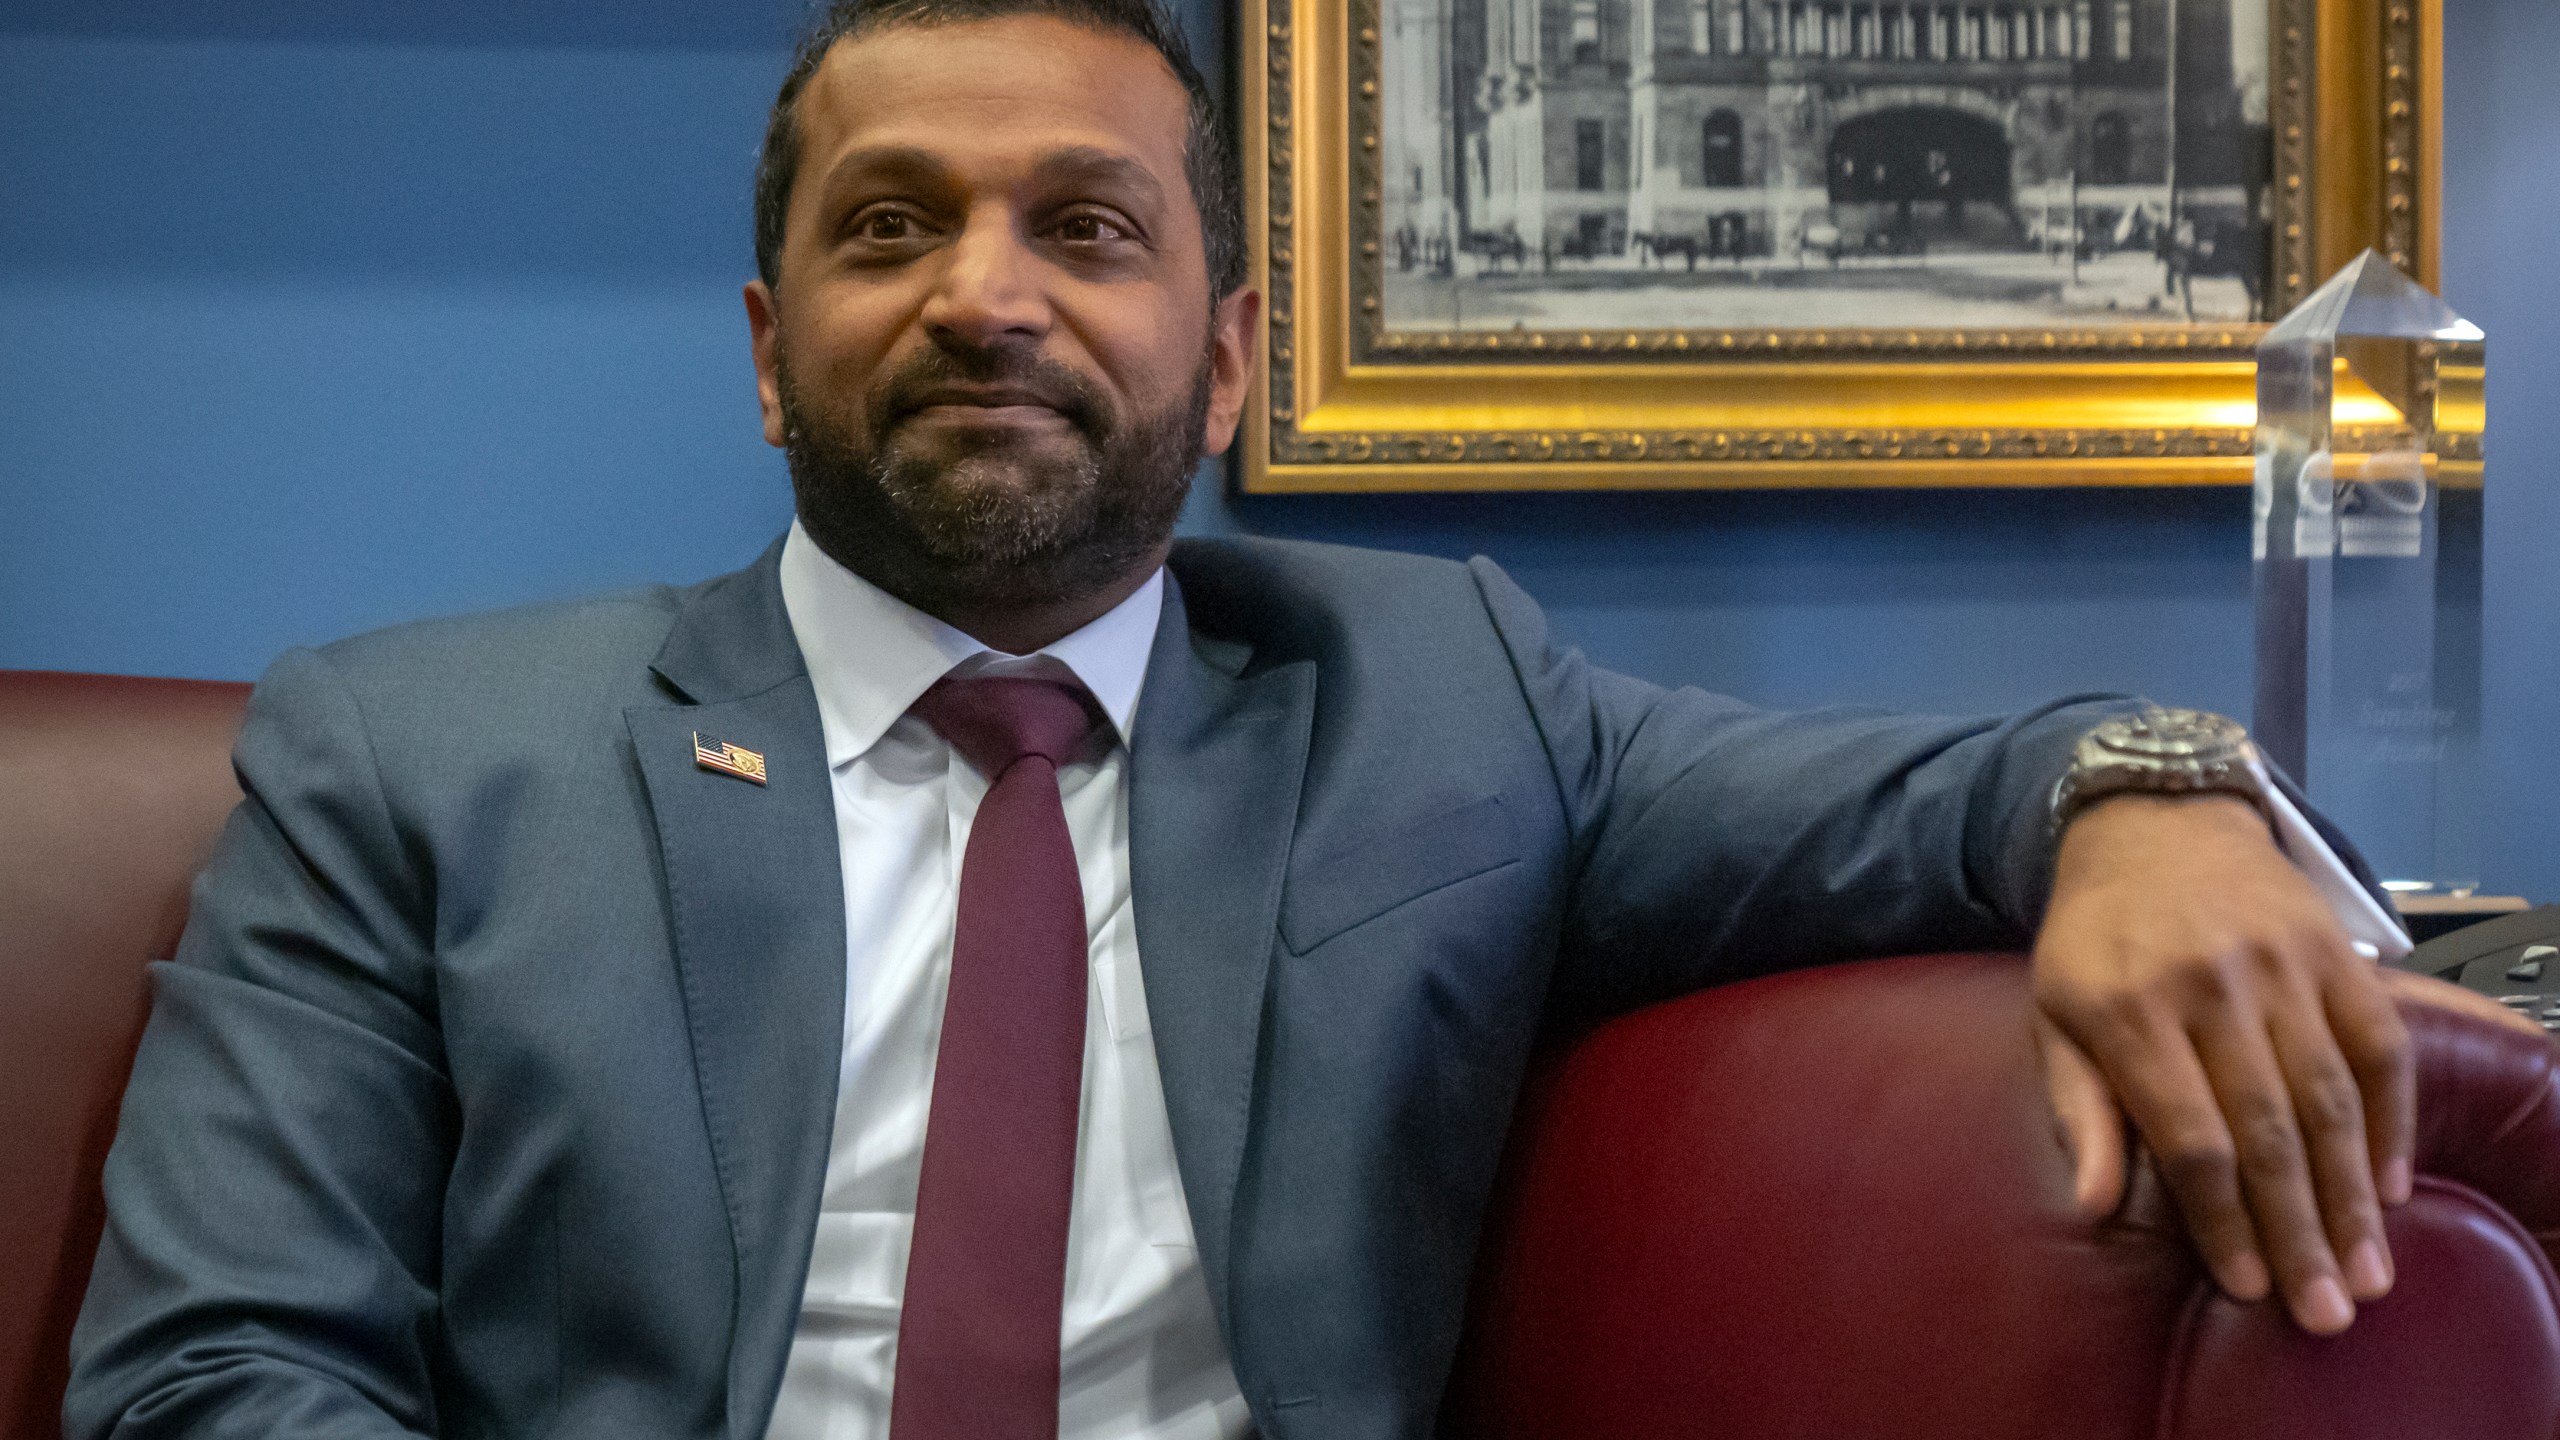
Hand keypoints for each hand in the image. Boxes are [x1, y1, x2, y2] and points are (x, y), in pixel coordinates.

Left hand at [2031, 794, 2409, 1334]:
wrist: (2154, 826)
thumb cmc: (2093, 941)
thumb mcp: (2055, 1014)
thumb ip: (2081, 1108)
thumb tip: (2092, 1206)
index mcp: (2127, 1009)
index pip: (2189, 1137)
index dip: (2222, 1220)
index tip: (2247, 1287)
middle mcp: (2209, 986)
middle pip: (2268, 1130)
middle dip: (2299, 1231)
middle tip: (2326, 1310)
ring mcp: (2281, 964)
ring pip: (2331, 1097)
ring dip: (2353, 1194)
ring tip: (2367, 1271)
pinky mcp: (2336, 949)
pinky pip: (2378, 1044)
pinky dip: (2392, 1119)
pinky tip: (2388, 1186)